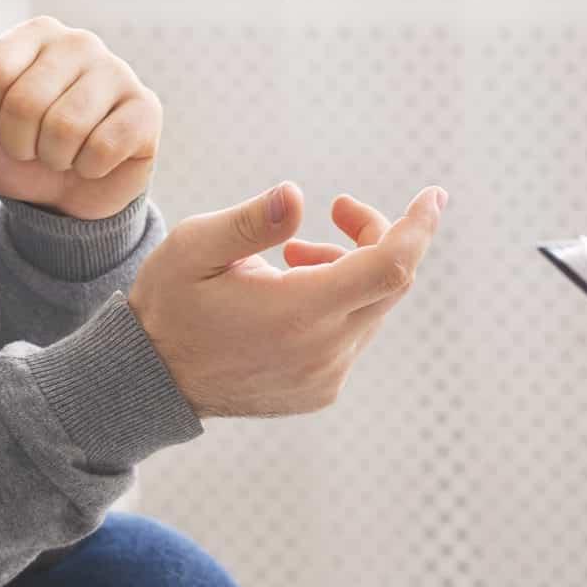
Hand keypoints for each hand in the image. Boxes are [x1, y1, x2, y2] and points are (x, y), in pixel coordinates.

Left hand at [0, 17, 159, 220]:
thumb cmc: (22, 151)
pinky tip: (94, 162)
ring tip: (62, 155)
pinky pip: (103, 147)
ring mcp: (118, 71)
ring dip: (54, 159)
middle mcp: (80, 42)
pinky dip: (88, 169)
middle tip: (32, 149)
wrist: (70, 194)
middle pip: (25, 102)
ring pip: (65, 127)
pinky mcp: (146, 108)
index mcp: (36, 33)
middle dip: (19, 144)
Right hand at [128, 182, 447, 416]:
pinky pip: (353, 336)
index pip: (390, 267)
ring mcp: (326, 377)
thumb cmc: (170, 303)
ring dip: (349, 270)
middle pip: (389, 282)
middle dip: (376, 236)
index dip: (418, 228)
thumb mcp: (194, 248)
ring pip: (372, 308)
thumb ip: (250, 222)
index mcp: (299, 313)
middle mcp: (324, 351)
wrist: (152, 379)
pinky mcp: (321, 391)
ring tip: (292, 257)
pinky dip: (340, 304)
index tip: (433, 196)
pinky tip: (291, 294)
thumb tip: (297, 196)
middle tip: (338, 209)